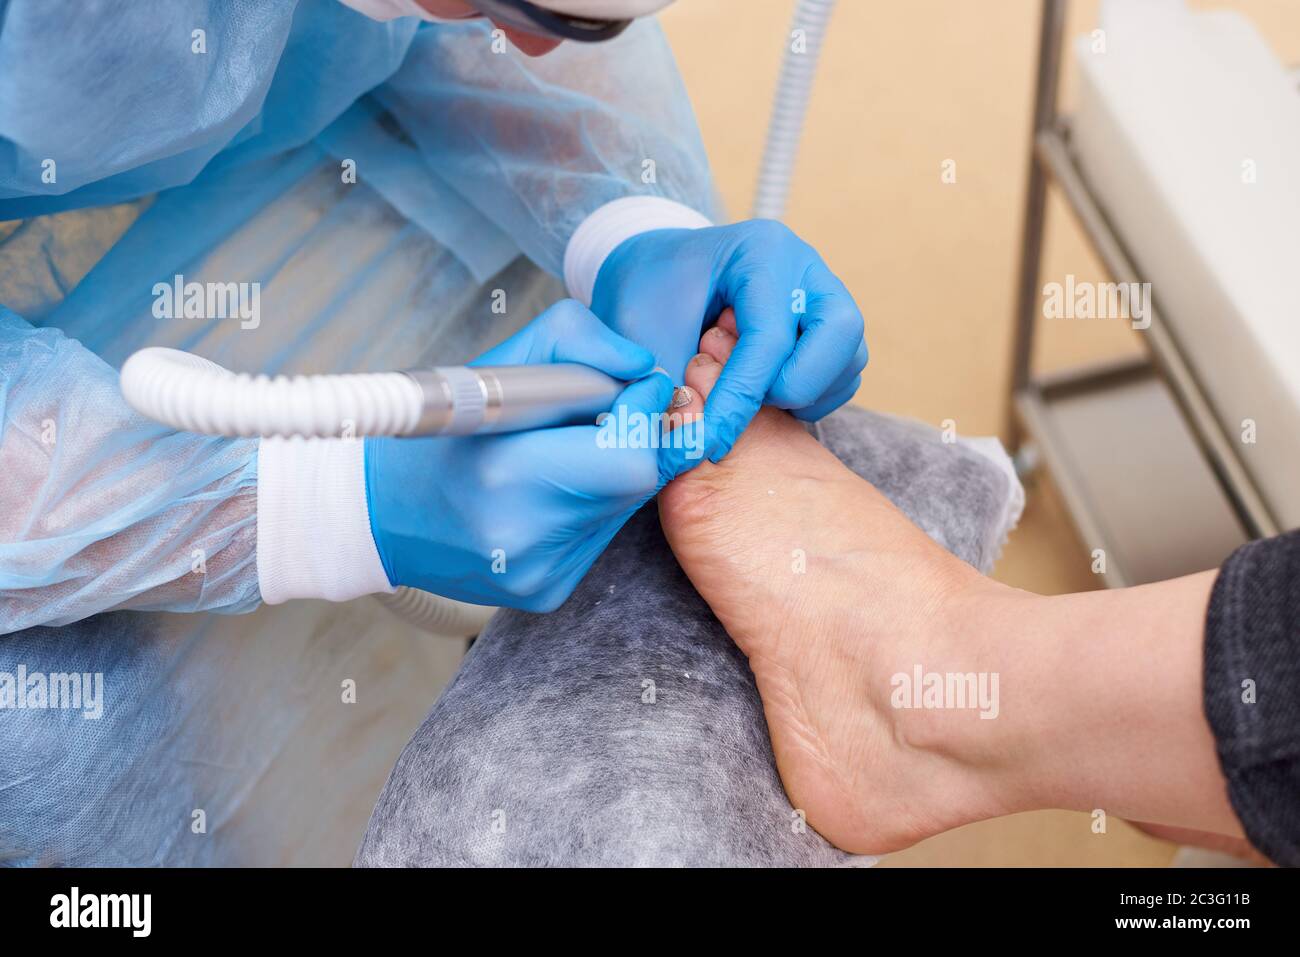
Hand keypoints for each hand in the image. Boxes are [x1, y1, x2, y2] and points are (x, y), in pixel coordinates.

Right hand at [365, 299, 672, 610]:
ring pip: (623, 509)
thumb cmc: (444, 432)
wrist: (377, 511)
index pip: (632, 457)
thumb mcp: (499, 363)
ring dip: (612, 474)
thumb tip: (641, 367)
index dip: (644, 415)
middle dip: (634, 441)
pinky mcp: (545, 592)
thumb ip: (578, 342)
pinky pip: (598, 539)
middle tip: (603, 417)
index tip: (637, 387)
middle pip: (637, 482)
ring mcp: (538, 573)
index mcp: (508, 473)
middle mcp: (525, 536)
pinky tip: (546, 496)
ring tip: (560, 456)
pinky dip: (588, 508)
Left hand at [590, 219, 867, 472]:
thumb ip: (667, 390)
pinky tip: (763, 392)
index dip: (739, 400)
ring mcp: (825, 292)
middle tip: (744, 401)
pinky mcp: (830, 325)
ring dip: (804, 395)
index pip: (769, 337)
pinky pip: (843, 375)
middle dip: (794, 386)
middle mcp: (805, 266)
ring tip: (746, 392)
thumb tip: (690, 450)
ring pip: (848, 359)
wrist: (656, 273)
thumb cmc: (647, 295)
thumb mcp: (641, 335)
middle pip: (840, 333)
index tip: (707, 443)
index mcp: (760, 252)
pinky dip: (811, 398)